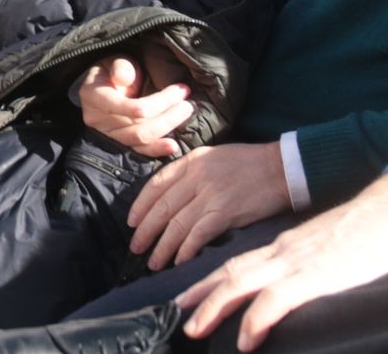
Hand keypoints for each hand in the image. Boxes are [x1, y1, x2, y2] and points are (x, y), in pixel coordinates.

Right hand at [78, 54, 194, 157]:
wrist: (105, 85)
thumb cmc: (113, 70)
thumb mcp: (116, 61)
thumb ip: (121, 67)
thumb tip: (124, 79)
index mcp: (93, 96)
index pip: (128, 107)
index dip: (158, 102)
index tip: (180, 90)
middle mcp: (96, 119)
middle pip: (138, 126)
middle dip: (168, 116)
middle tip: (187, 104)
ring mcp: (107, 135)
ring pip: (141, 139)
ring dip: (167, 128)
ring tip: (184, 114)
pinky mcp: (117, 144)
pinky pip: (138, 151)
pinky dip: (157, 149)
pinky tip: (173, 146)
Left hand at [128, 142, 290, 270]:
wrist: (286, 167)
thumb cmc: (253, 164)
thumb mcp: (215, 156)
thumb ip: (193, 172)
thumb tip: (174, 195)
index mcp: (192, 161)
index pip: (156, 185)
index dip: (140, 206)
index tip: (132, 222)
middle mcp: (196, 176)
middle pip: (162, 207)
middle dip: (146, 230)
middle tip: (136, 248)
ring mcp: (210, 194)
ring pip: (177, 224)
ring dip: (163, 246)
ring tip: (154, 262)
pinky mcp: (227, 211)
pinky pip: (198, 233)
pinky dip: (186, 249)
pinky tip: (179, 261)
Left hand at [178, 178, 387, 349]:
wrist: (387, 212)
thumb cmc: (363, 233)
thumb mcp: (324, 249)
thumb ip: (304, 263)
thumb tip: (291, 284)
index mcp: (284, 246)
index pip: (236, 261)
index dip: (209, 279)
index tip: (188, 296)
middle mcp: (282, 252)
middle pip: (229, 271)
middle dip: (200, 293)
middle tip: (177, 312)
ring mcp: (297, 263)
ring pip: (241, 283)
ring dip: (214, 307)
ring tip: (194, 329)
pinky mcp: (316, 275)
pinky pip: (277, 300)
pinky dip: (256, 320)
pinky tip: (245, 341)